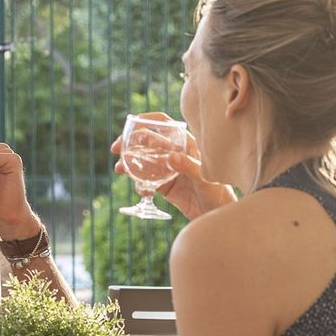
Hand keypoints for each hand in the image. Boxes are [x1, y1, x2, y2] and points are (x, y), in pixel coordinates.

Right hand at [111, 112, 234, 220]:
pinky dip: (140, 184)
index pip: (165, 125)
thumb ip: (189, 166)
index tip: (131, 123)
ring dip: (130, 164)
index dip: (148, 120)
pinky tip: (141, 190)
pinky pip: (146, 182)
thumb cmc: (218, 193)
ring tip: (119, 170)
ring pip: (144, 162)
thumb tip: (170, 156)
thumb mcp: (205, 179)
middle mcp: (175, 154)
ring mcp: (168, 170)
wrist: (218, 215)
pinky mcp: (165, 187)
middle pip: (148, 142)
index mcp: (186, 144)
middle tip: (116, 150)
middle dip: (130, 143)